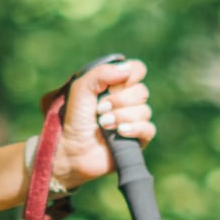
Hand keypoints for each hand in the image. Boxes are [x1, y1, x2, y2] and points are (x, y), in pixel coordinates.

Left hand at [50, 57, 154, 189]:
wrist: (71, 150)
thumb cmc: (73, 119)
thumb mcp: (80, 90)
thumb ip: (101, 73)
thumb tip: (127, 69)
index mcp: (115, 86)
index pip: (137, 70)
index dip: (130, 75)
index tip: (112, 86)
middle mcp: (127, 101)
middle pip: (141, 91)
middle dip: (119, 100)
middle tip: (99, 109)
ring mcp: (134, 121)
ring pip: (144, 110)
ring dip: (121, 116)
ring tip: (103, 124)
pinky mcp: (138, 139)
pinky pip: (149, 129)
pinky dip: (134, 128)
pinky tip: (120, 132)